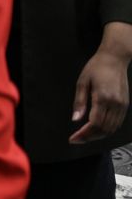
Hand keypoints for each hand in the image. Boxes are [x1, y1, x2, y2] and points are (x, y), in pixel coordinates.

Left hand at [70, 24, 131, 142]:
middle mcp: (115, 103)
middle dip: (90, 137)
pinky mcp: (125, 104)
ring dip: (98, 135)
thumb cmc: (96, 68)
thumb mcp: (82, 82)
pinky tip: (96, 129)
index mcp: (103, 97)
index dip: (84, 134)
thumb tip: (75, 119)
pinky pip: (117, 122)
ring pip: (112, 128)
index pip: (94, 123)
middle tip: (77, 139)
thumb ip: (79, 102)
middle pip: (104, 129)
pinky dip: (107, 129)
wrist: (114, 59)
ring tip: (85, 136)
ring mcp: (122, 105)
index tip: (73, 139)